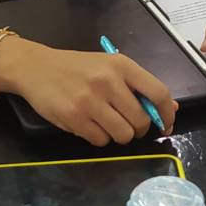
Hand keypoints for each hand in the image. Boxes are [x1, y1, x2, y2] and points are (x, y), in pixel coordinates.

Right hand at [0, 39, 176, 146]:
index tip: (165, 125)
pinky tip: (89, 124)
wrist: (36, 67)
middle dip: (138, 129)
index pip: (158, 93)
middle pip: (140, 120)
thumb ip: (138, 86)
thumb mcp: (109, 67)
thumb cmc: (77, 68)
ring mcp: (90, 101)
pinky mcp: (74, 118)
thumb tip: (170, 109)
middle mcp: (108, 81)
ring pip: (123, 134)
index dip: (166, 114)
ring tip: (107, 123)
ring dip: (119, 135)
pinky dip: (99, 138)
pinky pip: (100, 141)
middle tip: (128, 124)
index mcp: (121, 65)